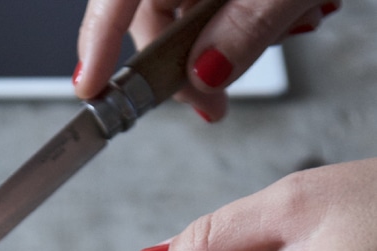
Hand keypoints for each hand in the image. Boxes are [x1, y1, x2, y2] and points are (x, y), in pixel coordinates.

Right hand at [74, 0, 340, 120]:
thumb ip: (245, 28)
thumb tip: (204, 78)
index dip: (98, 44)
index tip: (90, 87)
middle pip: (154, 7)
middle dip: (187, 61)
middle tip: (213, 104)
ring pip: (193, 3)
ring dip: (236, 34)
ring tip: (296, 19)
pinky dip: (254, 9)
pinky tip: (296, 6)